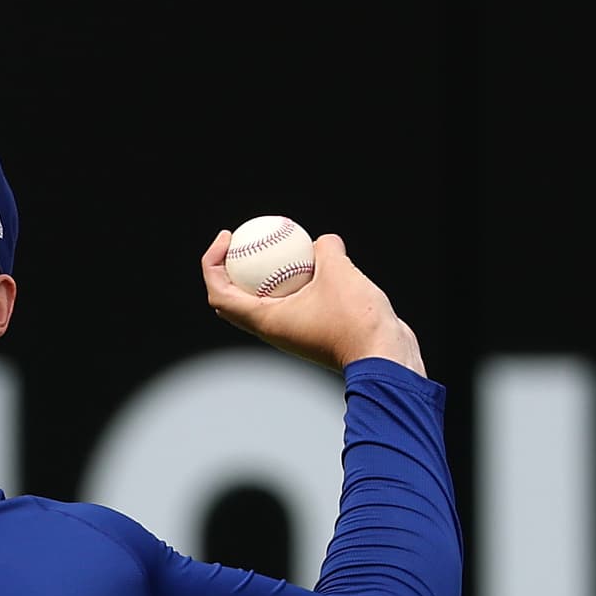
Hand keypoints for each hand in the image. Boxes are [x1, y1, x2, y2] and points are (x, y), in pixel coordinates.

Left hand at [198, 228, 425, 376]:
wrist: (383, 356)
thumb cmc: (356, 320)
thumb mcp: (339, 271)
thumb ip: (325, 249)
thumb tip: (321, 240)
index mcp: (265, 320)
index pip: (220, 294)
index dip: (212, 263)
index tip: (227, 238)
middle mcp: (272, 329)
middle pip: (233, 300)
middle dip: (229, 270)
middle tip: (242, 241)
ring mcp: (291, 332)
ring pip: (265, 300)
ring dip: (263, 275)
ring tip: (278, 246)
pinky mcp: (311, 330)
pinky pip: (293, 300)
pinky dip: (294, 280)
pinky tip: (314, 260)